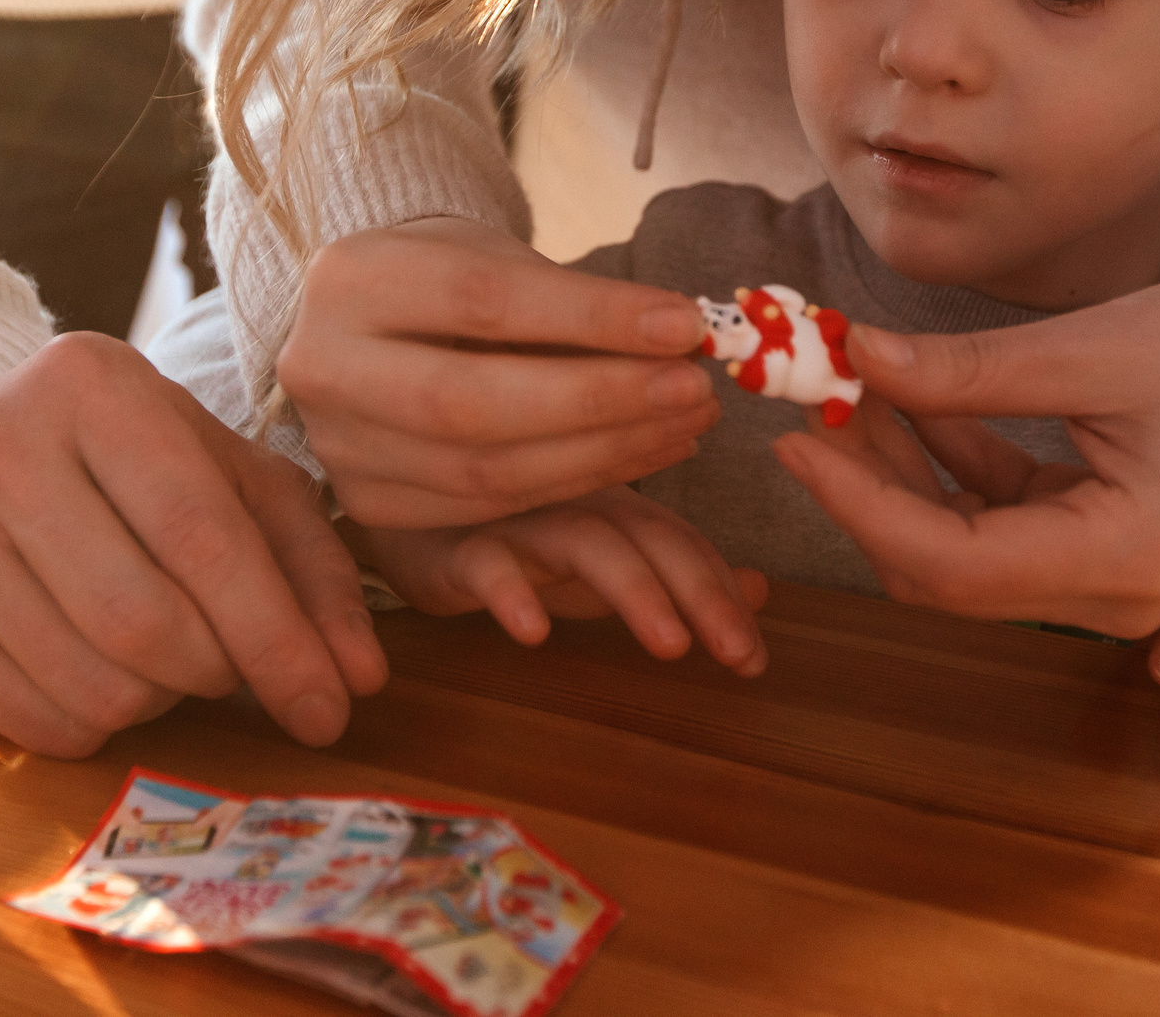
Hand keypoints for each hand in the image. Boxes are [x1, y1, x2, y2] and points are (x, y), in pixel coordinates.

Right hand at [0, 333, 388, 758]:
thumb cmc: (140, 466)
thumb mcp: (236, 479)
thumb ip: (312, 567)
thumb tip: (358, 679)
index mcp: (92, 384)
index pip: (199, 534)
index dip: (275, 634)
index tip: (330, 708)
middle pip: (143, 621)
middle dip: (219, 671)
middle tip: (236, 665)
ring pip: (93, 684)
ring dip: (162, 700)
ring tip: (169, 655)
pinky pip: (36, 723)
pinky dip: (99, 725)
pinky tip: (103, 671)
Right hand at [279, 217, 721, 527]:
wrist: (370, 325)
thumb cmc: (449, 279)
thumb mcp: (495, 256)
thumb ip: (572, 299)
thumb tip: (681, 335)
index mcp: (348, 279)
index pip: (482, 300)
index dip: (590, 318)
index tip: (682, 324)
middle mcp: (320, 366)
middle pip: (471, 401)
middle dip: (599, 400)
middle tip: (692, 387)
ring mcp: (339, 446)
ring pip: (483, 470)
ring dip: (604, 452)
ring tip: (685, 421)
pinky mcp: (369, 503)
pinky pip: (487, 508)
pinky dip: (575, 484)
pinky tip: (641, 453)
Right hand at [350, 488, 768, 675]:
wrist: (400, 507)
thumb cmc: (513, 535)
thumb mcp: (600, 556)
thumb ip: (672, 572)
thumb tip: (759, 590)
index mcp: (616, 504)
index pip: (683, 543)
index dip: (723, 594)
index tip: (754, 658)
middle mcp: (578, 501)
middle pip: (650, 538)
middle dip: (700, 593)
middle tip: (738, 655)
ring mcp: (519, 518)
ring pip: (584, 543)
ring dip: (631, 591)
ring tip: (670, 647)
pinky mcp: (458, 543)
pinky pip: (488, 564)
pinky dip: (512, 592)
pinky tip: (532, 631)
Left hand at [773, 262, 1159, 637]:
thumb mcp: (1094, 349)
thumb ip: (970, 371)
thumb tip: (856, 358)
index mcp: (1122, 561)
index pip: (948, 562)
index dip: (856, 503)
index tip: (793, 437)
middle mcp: (1116, 595)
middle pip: (945, 570)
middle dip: (866, 491)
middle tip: (810, 402)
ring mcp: (1113, 578)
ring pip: (967, 549)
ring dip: (902, 474)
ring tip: (852, 382)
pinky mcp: (1107, 542)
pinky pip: (1005, 520)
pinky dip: (953, 465)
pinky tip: (912, 395)